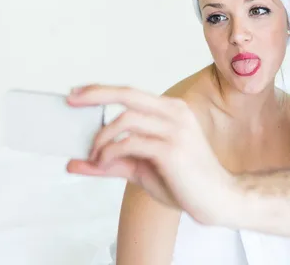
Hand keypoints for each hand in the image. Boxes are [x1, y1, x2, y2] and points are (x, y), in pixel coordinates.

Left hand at [64, 84, 239, 224]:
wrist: (219, 199)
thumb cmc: (185, 182)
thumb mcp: (142, 169)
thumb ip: (111, 162)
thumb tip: (75, 162)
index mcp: (171, 111)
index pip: (131, 93)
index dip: (102, 90)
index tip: (77, 93)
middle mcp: (175, 114)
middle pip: (127, 94)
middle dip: (95, 94)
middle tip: (71, 100)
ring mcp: (175, 129)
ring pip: (125, 119)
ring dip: (101, 138)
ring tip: (94, 156)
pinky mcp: (171, 149)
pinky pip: (130, 143)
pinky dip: (110, 152)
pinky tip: (104, 162)